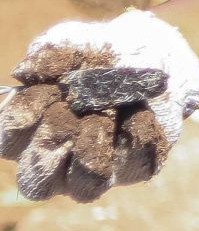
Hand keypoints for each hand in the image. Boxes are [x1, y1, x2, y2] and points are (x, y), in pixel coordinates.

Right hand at [1, 10, 198, 203]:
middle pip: (35, 182)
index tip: (49, 91)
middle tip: (70, 111)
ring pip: (83, 187)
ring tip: (106, 115)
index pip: (8, 143)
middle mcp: (57, 159)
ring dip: (93, 148)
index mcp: (30, 130)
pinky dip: (137, 133)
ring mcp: (96, 170)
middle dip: (52, 144)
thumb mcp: (71, 43)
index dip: (21, 121)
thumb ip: (48, 55)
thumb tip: (24, 73)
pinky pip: (133, 165)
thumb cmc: (96, 53)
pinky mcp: (135, 166)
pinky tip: (141, 109)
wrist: (151, 53)